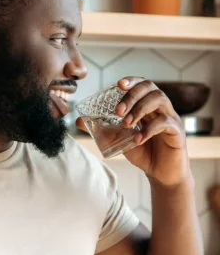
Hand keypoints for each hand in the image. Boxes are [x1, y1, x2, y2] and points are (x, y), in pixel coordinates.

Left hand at [76, 77, 190, 186]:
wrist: (160, 173)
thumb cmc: (142, 151)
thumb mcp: (118, 139)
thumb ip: (101, 129)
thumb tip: (78, 121)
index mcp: (147, 105)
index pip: (142, 84)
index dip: (132, 81)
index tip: (118, 85)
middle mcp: (160, 107)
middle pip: (150, 88)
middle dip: (131, 96)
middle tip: (117, 112)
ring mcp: (171, 117)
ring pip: (159, 99)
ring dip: (139, 109)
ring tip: (126, 124)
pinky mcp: (177, 131)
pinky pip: (164, 122)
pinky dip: (148, 129)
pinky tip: (137, 139)